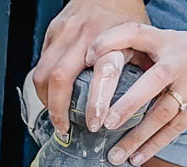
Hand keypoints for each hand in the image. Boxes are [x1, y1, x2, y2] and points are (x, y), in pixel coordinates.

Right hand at [32, 0, 150, 135]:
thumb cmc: (126, 17)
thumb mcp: (141, 43)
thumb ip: (140, 70)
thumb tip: (146, 107)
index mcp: (113, 40)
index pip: (104, 73)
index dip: (97, 102)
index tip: (96, 123)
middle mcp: (86, 35)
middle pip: (61, 77)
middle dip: (58, 108)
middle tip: (64, 127)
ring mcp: (65, 32)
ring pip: (43, 73)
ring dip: (46, 100)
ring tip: (55, 115)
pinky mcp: (52, 32)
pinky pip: (40, 64)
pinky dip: (44, 85)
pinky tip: (52, 95)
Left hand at [85, 23, 186, 165]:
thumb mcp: (175, 40)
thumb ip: (146, 51)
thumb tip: (107, 67)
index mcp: (169, 41)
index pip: (135, 33)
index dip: (111, 41)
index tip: (90, 56)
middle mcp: (181, 62)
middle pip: (151, 83)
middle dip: (127, 104)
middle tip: (105, 122)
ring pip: (161, 115)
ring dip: (137, 137)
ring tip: (115, 155)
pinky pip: (174, 130)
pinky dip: (154, 146)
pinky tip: (137, 158)